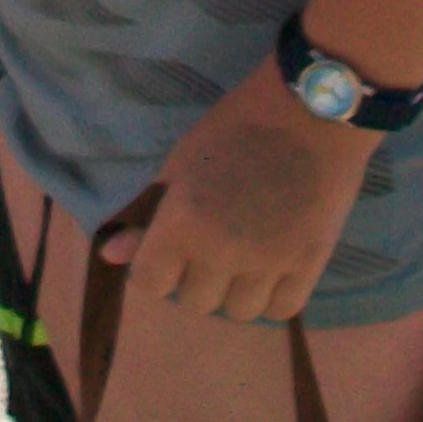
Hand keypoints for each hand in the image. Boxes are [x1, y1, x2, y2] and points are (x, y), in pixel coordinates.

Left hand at [100, 57, 373, 321]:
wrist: (312, 109)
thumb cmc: (237, 126)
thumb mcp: (181, 161)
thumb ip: (148, 213)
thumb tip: (110, 254)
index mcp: (183, 223)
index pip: (149, 283)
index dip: (154, 267)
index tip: (168, 248)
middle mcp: (222, 252)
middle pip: (194, 301)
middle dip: (194, 277)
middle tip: (210, 244)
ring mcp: (269, 262)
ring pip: (238, 311)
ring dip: (234, 290)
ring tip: (243, 256)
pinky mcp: (310, 264)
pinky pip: (281, 308)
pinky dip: (272, 294)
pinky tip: (272, 266)